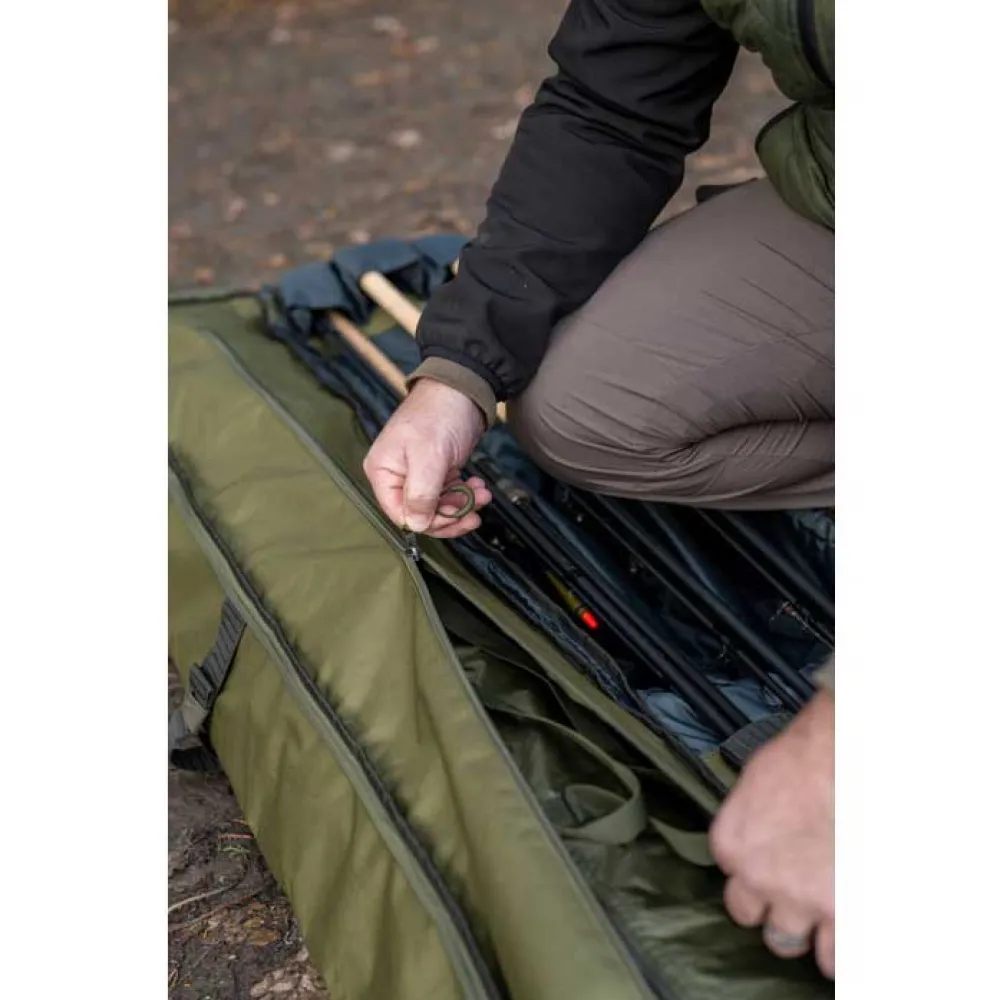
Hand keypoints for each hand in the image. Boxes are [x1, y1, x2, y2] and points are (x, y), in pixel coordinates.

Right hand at [363, 378, 491, 536]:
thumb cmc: (439, 415)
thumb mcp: (429, 457)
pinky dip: (464, 494)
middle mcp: (396, 476)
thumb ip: (421, 494)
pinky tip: (477, 486)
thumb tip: (416, 525)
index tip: (455, 519)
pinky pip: (448, 494)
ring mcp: (417, 474)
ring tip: (482, 494)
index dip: (428, 522)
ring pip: (438, 506)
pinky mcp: (436, 470)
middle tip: (475, 511)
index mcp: (383, 472)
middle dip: (450, 515)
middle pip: (421, 514)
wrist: (462, 389)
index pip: (400, 514)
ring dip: (462, 505)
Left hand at [709, 689, 834, 978]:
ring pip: (794, 944)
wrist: (845, 754)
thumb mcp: (756, 783)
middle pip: (758, 923)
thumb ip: (750, 822)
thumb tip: (761, 835)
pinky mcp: (845, 909)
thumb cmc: (804, 755)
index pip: (733, 883)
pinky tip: (848, 938)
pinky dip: (844, 948)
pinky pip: (840, 955)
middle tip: (800, 899)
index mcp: (732, 846)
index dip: (757, 877)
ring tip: (827, 921)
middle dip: (779, 914)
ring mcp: (805, 899)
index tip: (774, 870)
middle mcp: (761, 880)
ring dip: (810, 937)